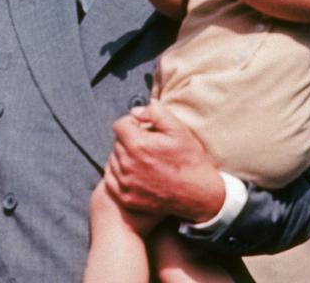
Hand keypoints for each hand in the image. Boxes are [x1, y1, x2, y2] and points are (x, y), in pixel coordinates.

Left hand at [105, 101, 224, 222]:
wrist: (199, 194)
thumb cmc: (189, 160)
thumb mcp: (178, 129)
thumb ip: (155, 113)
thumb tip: (135, 111)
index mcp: (138, 145)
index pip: (119, 125)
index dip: (131, 123)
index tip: (142, 129)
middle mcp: (127, 164)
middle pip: (117, 142)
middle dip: (129, 139)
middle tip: (148, 145)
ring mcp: (125, 183)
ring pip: (113, 160)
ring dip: (124, 156)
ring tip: (144, 160)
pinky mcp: (126, 197)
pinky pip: (111, 179)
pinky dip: (120, 174)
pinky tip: (136, 173)